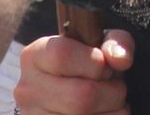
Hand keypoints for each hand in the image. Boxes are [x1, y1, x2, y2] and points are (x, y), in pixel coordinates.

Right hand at [15, 31, 133, 114]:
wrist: (74, 88)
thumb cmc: (90, 63)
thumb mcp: (103, 43)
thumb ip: (117, 42)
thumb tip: (121, 59)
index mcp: (35, 56)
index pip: (62, 55)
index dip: (95, 62)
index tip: (106, 67)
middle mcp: (28, 90)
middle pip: (81, 96)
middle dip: (113, 92)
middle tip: (115, 86)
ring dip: (112, 110)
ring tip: (108, 101)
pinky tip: (102, 112)